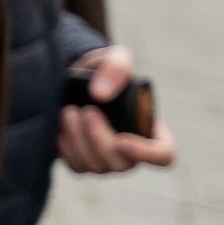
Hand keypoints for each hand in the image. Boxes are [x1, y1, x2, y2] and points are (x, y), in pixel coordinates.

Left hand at [59, 46, 177, 174]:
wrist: (71, 81)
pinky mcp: (83, 162)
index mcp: (150, 128)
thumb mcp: (114, 57)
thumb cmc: (103, 71)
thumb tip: (100, 94)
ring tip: (68, 112)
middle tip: (86, 111)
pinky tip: (60, 127)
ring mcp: (107, 159)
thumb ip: (116, 66)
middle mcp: (132, 150)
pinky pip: (77, 166)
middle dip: (100, 139)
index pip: (163, 155)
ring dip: (79, 141)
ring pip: (97, 167)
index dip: (147, 154)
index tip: (122, 139)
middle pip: (122, 164)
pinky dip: (66, 148)